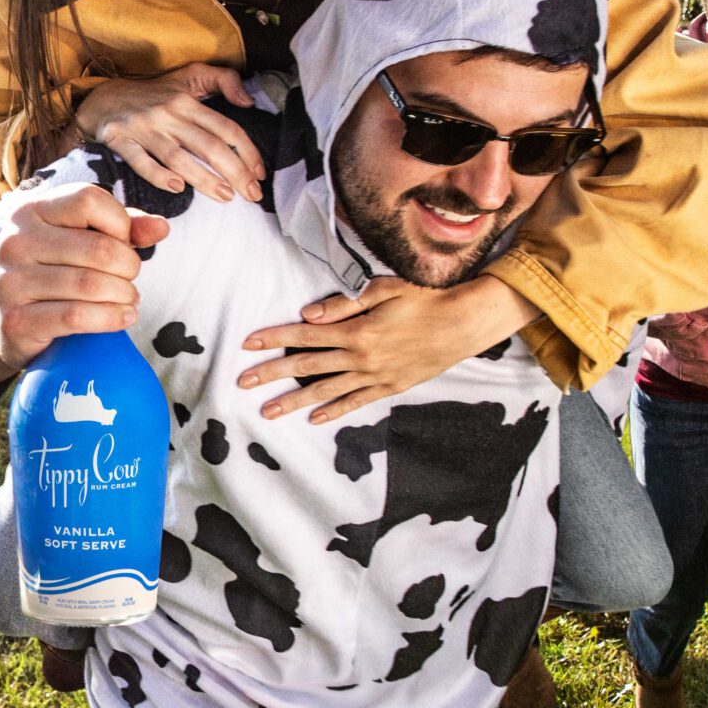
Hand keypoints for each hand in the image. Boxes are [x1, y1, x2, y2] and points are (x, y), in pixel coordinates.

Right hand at [0, 184, 170, 394]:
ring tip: (129, 300)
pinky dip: (110, 318)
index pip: (89, 200)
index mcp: (31, 211)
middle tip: (129, 279)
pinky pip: (76, 316)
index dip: (119, 223)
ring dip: (124, 295)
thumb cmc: (52, 271)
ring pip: (91, 284)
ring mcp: (12, 281)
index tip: (122, 242)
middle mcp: (15, 241)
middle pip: (99, 248)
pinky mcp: (17, 320)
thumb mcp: (81, 240)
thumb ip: (122, 228)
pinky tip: (122, 317)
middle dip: (128, 267)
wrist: (4, 320)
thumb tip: (161, 227)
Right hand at [79, 65, 262, 202]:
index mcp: (188, 100)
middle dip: (235, 172)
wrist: (103, 99)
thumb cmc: (154, 92)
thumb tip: (248, 102)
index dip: (247, 152)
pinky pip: (141, 161)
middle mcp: (168, 114)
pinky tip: (178, 188)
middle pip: (208, 146)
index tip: (259, 174)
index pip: (226, 128)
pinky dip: (158, 175)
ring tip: (226, 197)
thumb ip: (224, 80)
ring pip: (179, 157)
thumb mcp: (190, 75)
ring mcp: (144, 129)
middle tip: (252, 195)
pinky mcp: (121, 141)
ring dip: (204, 179)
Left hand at [238, 275, 535, 421]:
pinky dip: (334, 411)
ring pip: (326, 391)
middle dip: (272, 374)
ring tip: (268, 411)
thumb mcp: (386, 289)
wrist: (465, 323)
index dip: (274, 338)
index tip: (247, 344)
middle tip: (242, 383)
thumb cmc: (426, 298)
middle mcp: (361, 357)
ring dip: (295, 402)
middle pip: (307, 366)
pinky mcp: (390, 387)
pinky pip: (356, 402)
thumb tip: (309, 313)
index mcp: (356, 330)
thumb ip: (346, 302)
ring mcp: (375, 376)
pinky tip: (315, 418)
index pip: (304, 335)